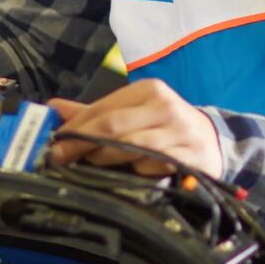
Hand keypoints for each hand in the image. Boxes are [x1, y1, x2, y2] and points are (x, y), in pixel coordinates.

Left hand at [47, 79, 223, 178]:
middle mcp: (165, 106)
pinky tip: (134, 173)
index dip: (74, 127)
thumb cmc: (163, 125)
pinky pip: (155, 167)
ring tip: (92, 165)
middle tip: (62, 159)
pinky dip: (139, 171)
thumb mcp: (133, 111)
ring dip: (107, 159)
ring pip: (133, 148)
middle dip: (83, 144)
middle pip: (114, 126)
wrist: (212, 139)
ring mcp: (180, 132)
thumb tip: (52, 107)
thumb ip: (94, 112)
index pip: (102, 108)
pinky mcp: (191, 156)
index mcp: (148, 90)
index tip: (54, 143)